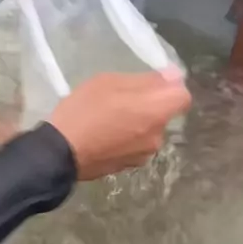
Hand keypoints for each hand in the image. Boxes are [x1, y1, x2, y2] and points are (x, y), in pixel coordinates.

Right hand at [50, 70, 190, 180]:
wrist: (59, 153)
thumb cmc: (84, 111)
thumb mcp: (109, 82)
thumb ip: (146, 80)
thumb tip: (173, 76)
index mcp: (156, 112)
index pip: (183, 97)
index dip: (170, 88)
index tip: (150, 83)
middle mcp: (157, 136)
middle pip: (162, 114)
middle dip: (148, 105)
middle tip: (118, 99)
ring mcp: (143, 155)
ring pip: (148, 131)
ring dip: (136, 123)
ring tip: (107, 119)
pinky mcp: (128, 166)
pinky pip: (134, 146)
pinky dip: (125, 139)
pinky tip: (103, 136)